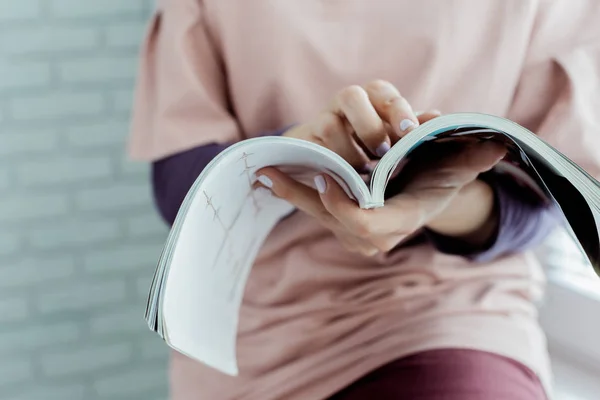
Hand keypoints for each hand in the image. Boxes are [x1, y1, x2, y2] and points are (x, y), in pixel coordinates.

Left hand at [256, 139, 505, 255]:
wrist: (427, 195)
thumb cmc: (443, 176)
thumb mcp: (458, 165)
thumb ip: (473, 158)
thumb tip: (496, 144)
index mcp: (404, 220)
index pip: (370, 225)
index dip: (346, 207)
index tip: (325, 179)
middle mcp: (379, 234)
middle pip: (334, 222)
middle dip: (305, 200)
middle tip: (275, 175)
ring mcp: (358, 233)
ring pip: (319, 217)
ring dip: (292, 195)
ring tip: (264, 173)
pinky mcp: (343, 224)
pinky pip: (315, 211)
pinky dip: (294, 195)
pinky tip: (271, 179)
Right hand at [282, 80, 439, 170]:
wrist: (340, 161)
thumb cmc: (377, 146)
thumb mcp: (400, 138)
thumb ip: (416, 129)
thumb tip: (437, 118)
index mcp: (373, 97)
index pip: (383, 93)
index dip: (397, 110)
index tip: (409, 132)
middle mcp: (345, 104)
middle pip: (351, 96)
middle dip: (369, 126)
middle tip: (383, 153)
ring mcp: (322, 121)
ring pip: (329, 125)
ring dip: (349, 152)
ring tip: (364, 172)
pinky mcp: (305, 143)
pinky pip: (313, 150)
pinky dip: (329, 164)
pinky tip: (343, 178)